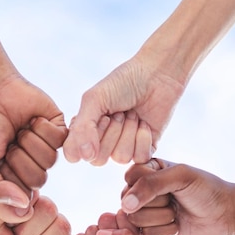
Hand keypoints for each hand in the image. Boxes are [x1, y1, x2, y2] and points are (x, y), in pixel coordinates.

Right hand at [0, 74, 66, 207]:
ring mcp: (47, 150)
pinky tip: (32, 120)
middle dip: (19, 158)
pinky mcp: (59, 131)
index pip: (22, 196)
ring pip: (49, 160)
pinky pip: (59, 140)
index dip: (9, 177)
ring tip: (19, 129)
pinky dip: (42, 128)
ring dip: (29, 141)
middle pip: (38, 180)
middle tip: (8, 142)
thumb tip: (24, 208)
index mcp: (14, 180)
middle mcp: (33, 168)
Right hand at [63, 55, 183, 164]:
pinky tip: (145, 123)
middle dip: (111, 133)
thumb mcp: (94, 99)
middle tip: (119, 113)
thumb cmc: (123, 83)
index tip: (103, 115)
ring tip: (133, 114)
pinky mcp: (145, 150)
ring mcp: (124, 147)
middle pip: (99, 159)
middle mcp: (102, 143)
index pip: (77, 153)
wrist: (157, 75)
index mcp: (85, 131)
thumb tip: (82, 157)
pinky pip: (139, 157)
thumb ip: (82, 128)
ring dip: (128, 132)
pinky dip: (143, 138)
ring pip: (120, 157)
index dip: (89, 136)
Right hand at [121, 159, 234, 234]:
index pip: (131, 177)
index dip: (149, 184)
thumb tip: (125, 205)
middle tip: (176, 199)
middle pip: (130, 201)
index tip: (171, 183)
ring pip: (136, 220)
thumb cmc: (205, 189)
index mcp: (147, 171)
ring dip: (163, 218)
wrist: (225, 214)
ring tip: (177, 212)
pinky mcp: (151, 232)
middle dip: (158, 202)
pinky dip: (167, 231)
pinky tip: (178, 226)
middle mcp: (142, 191)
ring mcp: (145, 212)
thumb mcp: (180, 176)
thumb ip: (150, 184)